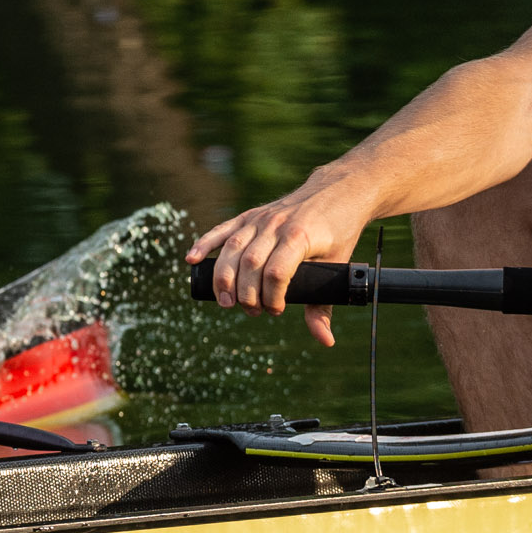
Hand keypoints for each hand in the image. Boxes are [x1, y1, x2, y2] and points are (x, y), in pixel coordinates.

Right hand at [187, 188, 371, 347]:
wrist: (339, 191)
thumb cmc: (339, 232)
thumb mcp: (338, 266)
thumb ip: (324, 303)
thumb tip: (325, 340)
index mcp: (300, 237)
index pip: (276, 272)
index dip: (272, 297)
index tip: (276, 310)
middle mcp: (276, 225)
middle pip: (250, 263)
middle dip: (246, 293)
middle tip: (252, 310)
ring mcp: (260, 219)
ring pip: (232, 249)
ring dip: (224, 278)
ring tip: (226, 301)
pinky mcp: (250, 215)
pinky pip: (222, 230)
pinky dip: (204, 244)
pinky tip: (192, 259)